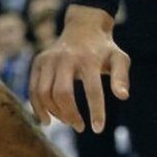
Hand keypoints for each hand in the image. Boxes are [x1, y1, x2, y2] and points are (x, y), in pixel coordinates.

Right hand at [29, 5, 130, 132]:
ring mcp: (49, 59)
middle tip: (80, 127)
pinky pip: (33, 89)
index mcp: (89, 58)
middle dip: (71, 114)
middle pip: (62, 93)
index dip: (96, 111)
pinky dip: (38, 107)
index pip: (92, 89)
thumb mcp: (119, 59)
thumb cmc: (104, 49)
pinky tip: (47, 120)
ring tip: (67, 122)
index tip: (98, 129)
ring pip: (44, 93)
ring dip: (54, 113)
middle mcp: (66, 58)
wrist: (83, 27)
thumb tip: (123, 96)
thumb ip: (121, 77)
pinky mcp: (38, 62)